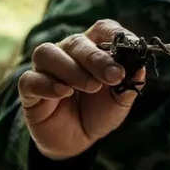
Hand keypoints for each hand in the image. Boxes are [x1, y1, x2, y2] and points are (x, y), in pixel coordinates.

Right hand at [17, 19, 144, 159]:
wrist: (78, 140)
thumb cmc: (99, 112)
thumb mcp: (120, 101)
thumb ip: (129, 84)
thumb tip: (140, 68)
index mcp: (93, 48)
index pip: (103, 29)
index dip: (116, 35)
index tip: (132, 48)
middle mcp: (67, 52)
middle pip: (77, 42)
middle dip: (97, 58)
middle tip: (114, 75)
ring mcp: (46, 69)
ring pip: (48, 53)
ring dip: (72, 69)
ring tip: (92, 87)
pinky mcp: (29, 89)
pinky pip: (30, 79)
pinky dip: (48, 84)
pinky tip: (64, 93)